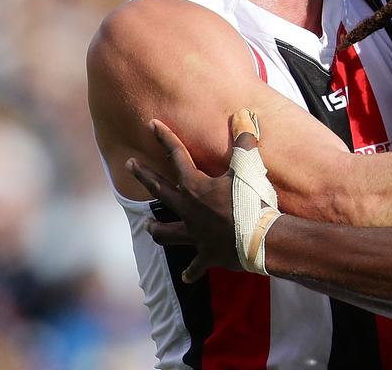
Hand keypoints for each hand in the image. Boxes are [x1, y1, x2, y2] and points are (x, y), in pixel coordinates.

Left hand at [126, 118, 240, 281]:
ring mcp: (195, 235)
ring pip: (167, 232)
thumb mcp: (249, 167)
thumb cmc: (253, 202)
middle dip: (144, 176)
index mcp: (196, 187)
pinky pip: (195, 266)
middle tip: (129, 165)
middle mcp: (189, 210)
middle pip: (160, 191)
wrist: (261, 240)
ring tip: (148, 225)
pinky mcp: (207, 255)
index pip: (177, 157)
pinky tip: (187, 277)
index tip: (151, 124)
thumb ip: (245, 142)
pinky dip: (191, 271)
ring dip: (157, 228)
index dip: (165, 138)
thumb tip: (244, 115)